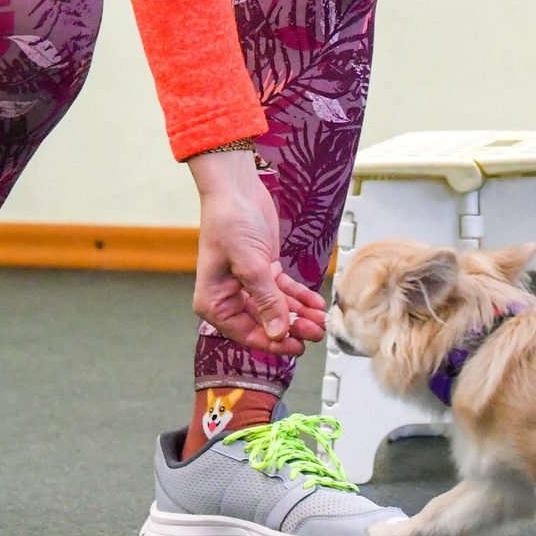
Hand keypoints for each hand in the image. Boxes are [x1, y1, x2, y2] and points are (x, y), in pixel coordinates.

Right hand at [190, 150, 326, 353]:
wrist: (236, 188)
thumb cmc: (231, 222)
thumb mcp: (250, 264)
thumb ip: (265, 300)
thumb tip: (278, 333)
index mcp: (214, 302)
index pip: (245, 333)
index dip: (273, 342)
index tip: (297, 346)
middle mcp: (228, 297)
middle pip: (263, 323)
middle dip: (292, 328)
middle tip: (317, 332)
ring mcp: (246, 284)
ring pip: (276, 308)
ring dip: (299, 315)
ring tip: (321, 320)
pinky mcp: (262, 270)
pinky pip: (282, 291)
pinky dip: (299, 297)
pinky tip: (316, 303)